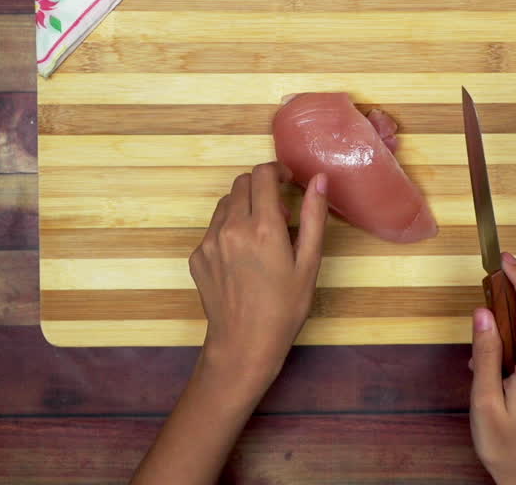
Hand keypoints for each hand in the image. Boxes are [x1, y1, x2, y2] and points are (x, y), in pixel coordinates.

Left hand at [188, 162, 328, 387]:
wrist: (244, 344)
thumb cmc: (285, 307)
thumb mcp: (309, 263)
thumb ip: (314, 217)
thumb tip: (318, 179)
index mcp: (263, 228)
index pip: (262, 174)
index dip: (277, 170)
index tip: (288, 181)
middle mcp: (232, 228)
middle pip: (242, 183)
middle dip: (261, 187)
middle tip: (278, 213)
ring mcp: (209, 242)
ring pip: (225, 203)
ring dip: (244, 206)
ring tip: (261, 235)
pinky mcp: (197, 256)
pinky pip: (213, 228)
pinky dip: (229, 229)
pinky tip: (243, 257)